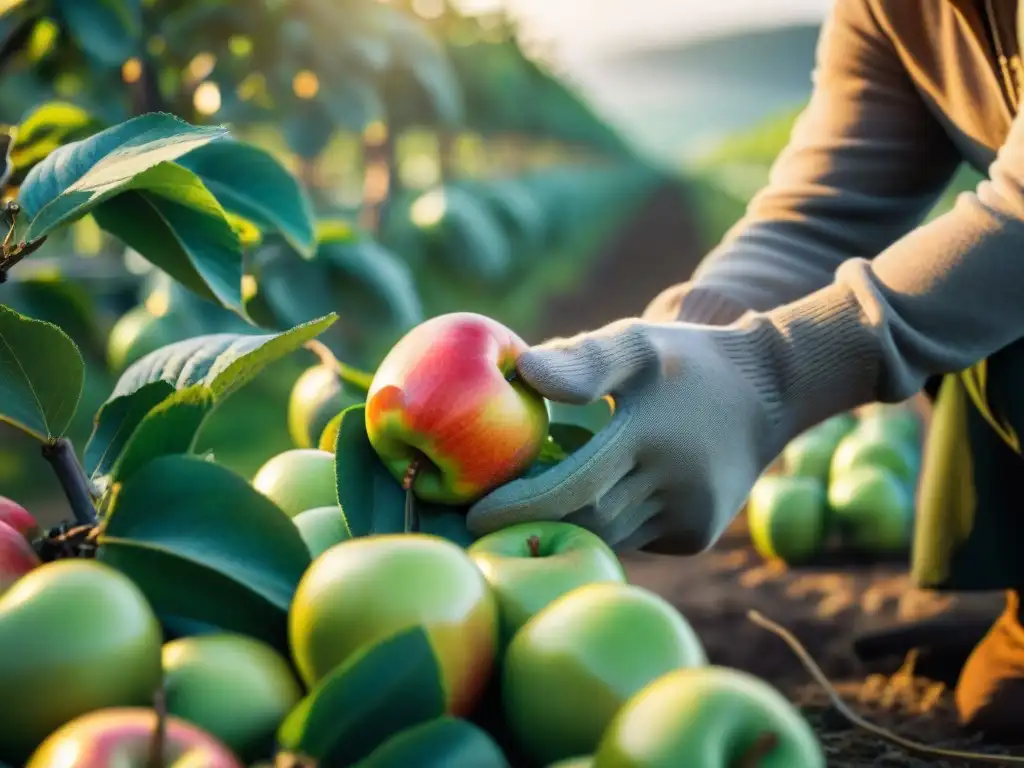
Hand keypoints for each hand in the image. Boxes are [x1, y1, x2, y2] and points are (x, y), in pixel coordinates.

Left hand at [466, 318, 782, 552]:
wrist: (772, 389)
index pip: (572, 487)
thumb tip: (523, 372)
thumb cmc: (687, 360)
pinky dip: (606, 524)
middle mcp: (673, 485)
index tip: (472, 514)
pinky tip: (588, 502)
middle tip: (481, 518)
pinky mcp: (697, 534)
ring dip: (567, 525)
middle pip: (586, 520)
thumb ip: (583, 360)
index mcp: (650, 434)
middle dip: (532, 523)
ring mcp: (689, 516)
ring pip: (610, 536)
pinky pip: (636, 538)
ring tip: (522, 511)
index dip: (518, 508)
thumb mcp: (637, 342)